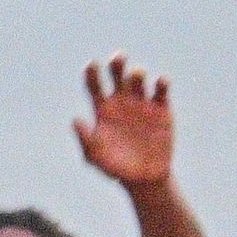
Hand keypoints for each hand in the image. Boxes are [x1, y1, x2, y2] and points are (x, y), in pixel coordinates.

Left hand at [73, 53, 172, 188]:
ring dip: (137, 73)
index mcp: (103, 109)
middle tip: (118, 58)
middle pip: (117, 75)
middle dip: (117, 64)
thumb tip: (75, 120)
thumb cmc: (115, 168)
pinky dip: (161, 83)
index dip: (92, 73)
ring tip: (136, 75)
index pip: (94, 86)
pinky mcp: (161, 109)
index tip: (92, 65)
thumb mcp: (96, 156)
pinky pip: (161, 91)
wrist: (144, 179)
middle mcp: (122, 102)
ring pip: (138, 79)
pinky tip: (160, 83)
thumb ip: (85, 138)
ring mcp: (142, 103)